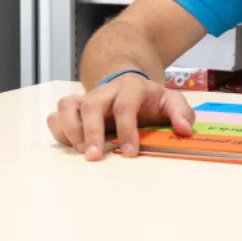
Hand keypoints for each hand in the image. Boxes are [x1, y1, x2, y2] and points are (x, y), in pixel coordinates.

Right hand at [46, 74, 194, 160]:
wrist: (128, 84)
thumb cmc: (149, 100)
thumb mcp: (171, 101)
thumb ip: (181, 113)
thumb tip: (185, 130)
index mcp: (130, 87)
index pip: (125, 105)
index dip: (127, 129)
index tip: (130, 152)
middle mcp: (105, 91)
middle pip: (91, 104)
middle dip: (91, 131)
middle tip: (93, 156)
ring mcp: (86, 99)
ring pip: (67, 105)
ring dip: (70, 128)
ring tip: (81, 150)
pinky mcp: (74, 110)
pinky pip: (56, 116)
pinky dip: (59, 130)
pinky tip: (72, 145)